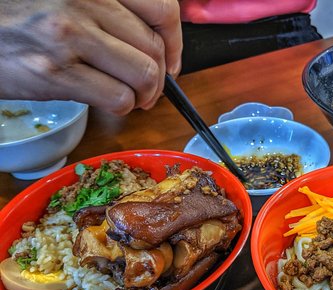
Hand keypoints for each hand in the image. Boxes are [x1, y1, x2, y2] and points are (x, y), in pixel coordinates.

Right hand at [0, 0, 181, 114]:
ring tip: (133, 97)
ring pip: (144, 74)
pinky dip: (123, 107)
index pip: (162, 9)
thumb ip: (113, 12)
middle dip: (161, 77)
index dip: (176, 41)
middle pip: (155, 48)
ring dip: (145, 95)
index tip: (172, 61)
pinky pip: (118, 98)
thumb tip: (158, 44)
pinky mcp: (57, 72)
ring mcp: (70, 36)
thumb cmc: (27, 17)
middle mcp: (85, 2)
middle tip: (148, 88)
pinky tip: (110, 102)